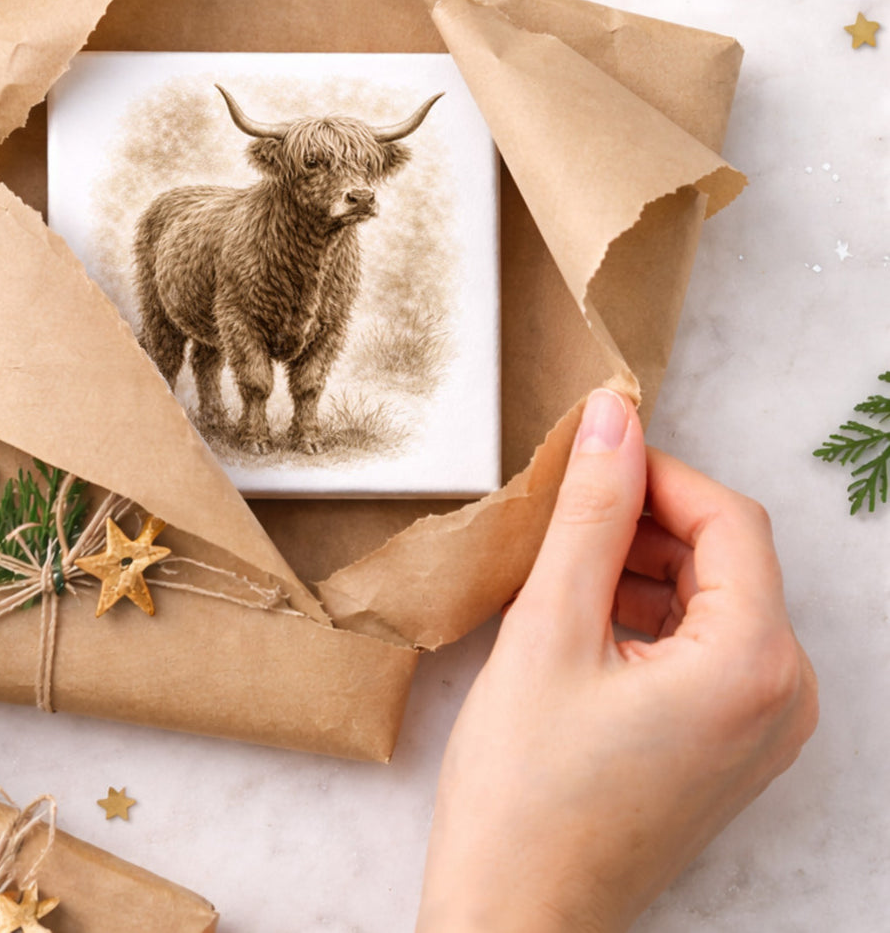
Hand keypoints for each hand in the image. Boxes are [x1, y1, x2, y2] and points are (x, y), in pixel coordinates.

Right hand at [417, 388, 818, 932]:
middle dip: (642, 523)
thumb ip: (589, 513)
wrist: (516, 917)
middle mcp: (784, 698)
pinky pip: (704, 648)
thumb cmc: (525, 791)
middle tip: (557, 521)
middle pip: (725, 557)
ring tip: (556, 577)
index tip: (585, 458)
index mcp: (755, 664)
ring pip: (710, 599)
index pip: (728, 518)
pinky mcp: (730, 747)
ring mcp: (762, 729)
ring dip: (638, 568)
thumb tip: (613, 418)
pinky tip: (578, 625)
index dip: (655, 473)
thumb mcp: (549, 629)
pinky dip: (645, 617)